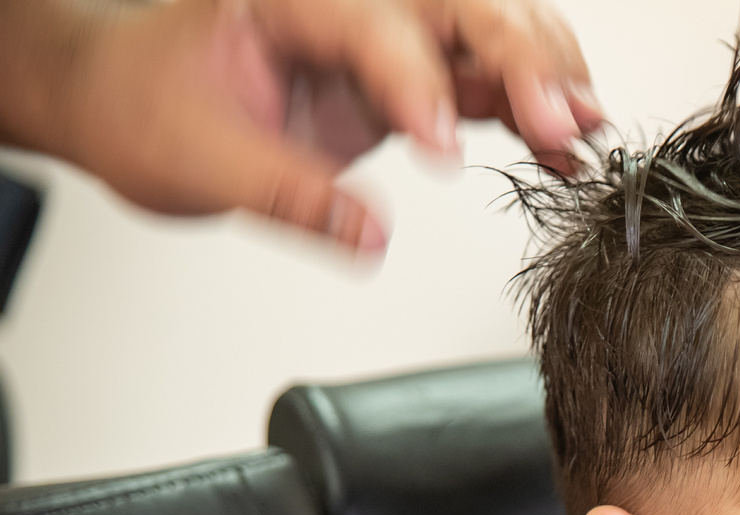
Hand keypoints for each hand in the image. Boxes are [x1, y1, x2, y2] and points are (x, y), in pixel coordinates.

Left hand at [0, 0, 602, 254]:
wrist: (127, 96)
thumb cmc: (145, 101)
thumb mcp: (198, 159)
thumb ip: (289, 196)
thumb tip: (366, 234)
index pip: (372, 22)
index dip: (416, 80)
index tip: (442, 147)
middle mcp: (353, 5)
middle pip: (461, 6)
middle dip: (519, 59)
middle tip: (558, 122)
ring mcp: (390, 36)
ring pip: (493, 31)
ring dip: (547, 77)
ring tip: (580, 132)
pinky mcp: (414, 76)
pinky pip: (490, 82)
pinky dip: (536, 111)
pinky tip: (567, 150)